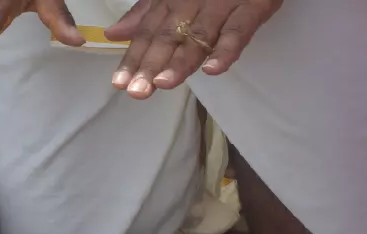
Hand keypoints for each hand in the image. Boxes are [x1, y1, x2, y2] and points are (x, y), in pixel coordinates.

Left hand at [105, 0, 280, 98]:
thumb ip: (145, 13)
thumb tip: (114, 34)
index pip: (148, 31)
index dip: (134, 57)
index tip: (120, 83)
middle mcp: (193, 1)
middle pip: (169, 36)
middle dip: (151, 64)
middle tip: (137, 91)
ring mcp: (223, 3)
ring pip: (199, 35)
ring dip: (181, 60)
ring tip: (164, 83)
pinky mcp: (253, 5)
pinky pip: (238, 30)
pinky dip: (226, 49)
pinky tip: (212, 70)